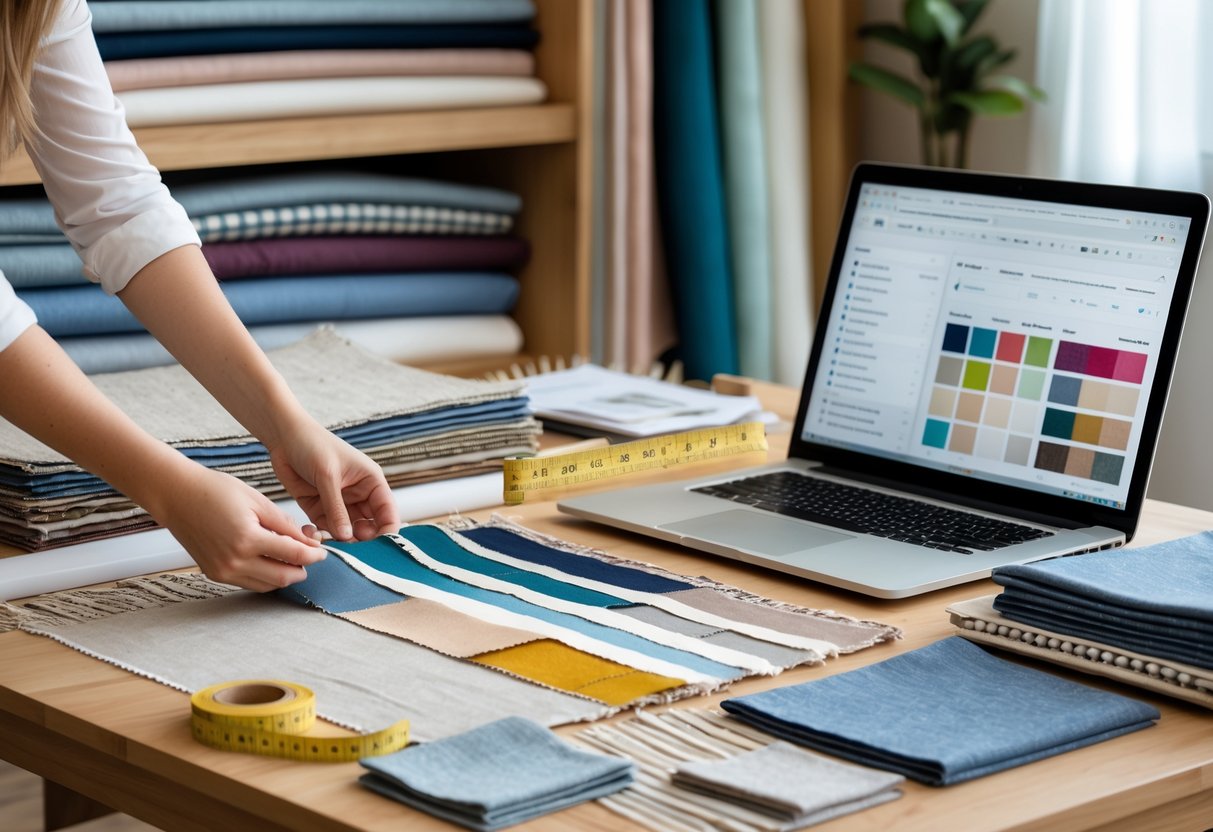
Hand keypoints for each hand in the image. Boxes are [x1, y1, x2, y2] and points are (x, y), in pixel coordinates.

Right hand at [151, 464, 326, 591]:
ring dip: (284, 575)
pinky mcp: (214, 574)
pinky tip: (272, 562)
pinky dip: (265, 577)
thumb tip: (309, 542)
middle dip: (303, 570)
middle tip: (311, 558)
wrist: (177, 495)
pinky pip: (249, 583)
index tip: (323, 551)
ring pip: (266, 585)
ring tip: (292, 559)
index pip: (293, 555)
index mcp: (248, 539)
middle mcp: (234, 561)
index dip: (314, 555)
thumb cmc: (216, 491)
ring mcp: (223, 571)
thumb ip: (285, 524)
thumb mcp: (258, 501)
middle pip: (283, 577)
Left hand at [267, 419, 399, 541]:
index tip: (377, 550)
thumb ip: (337, 508)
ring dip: (337, 541)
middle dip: (360, 542)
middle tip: (347, 550)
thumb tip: (347, 538)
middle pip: (369, 528)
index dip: (386, 533)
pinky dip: (319, 535)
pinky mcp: (319, 509)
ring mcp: (339, 504)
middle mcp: (359, 495)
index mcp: (372, 483)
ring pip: (347, 533)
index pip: (387, 513)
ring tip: (323, 540)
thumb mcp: (327, 476)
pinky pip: (325, 530)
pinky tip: (309, 532)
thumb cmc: (313, 445)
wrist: (283, 436)